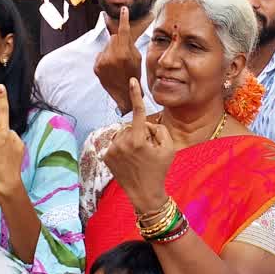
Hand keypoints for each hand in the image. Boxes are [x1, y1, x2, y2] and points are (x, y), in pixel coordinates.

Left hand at [93, 6, 142, 112]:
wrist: (124, 93)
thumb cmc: (134, 74)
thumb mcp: (137, 58)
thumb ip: (130, 44)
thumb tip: (123, 32)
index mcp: (124, 53)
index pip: (123, 31)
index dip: (124, 19)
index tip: (123, 9)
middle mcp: (112, 56)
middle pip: (113, 38)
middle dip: (118, 42)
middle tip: (123, 53)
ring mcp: (102, 62)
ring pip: (106, 46)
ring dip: (111, 50)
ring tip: (117, 63)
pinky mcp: (96, 67)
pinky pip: (101, 55)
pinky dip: (105, 58)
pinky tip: (111, 67)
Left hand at [103, 78, 175, 213]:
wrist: (145, 193)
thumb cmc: (159, 169)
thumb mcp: (169, 148)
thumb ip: (159, 129)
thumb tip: (146, 124)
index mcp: (138, 139)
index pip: (138, 112)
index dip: (135, 94)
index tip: (131, 80)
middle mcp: (123, 143)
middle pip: (132, 126)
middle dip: (140, 133)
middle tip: (148, 150)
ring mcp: (112, 150)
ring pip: (123, 134)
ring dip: (130, 140)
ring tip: (138, 157)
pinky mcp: (106, 156)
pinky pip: (116, 143)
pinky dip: (122, 148)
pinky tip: (129, 160)